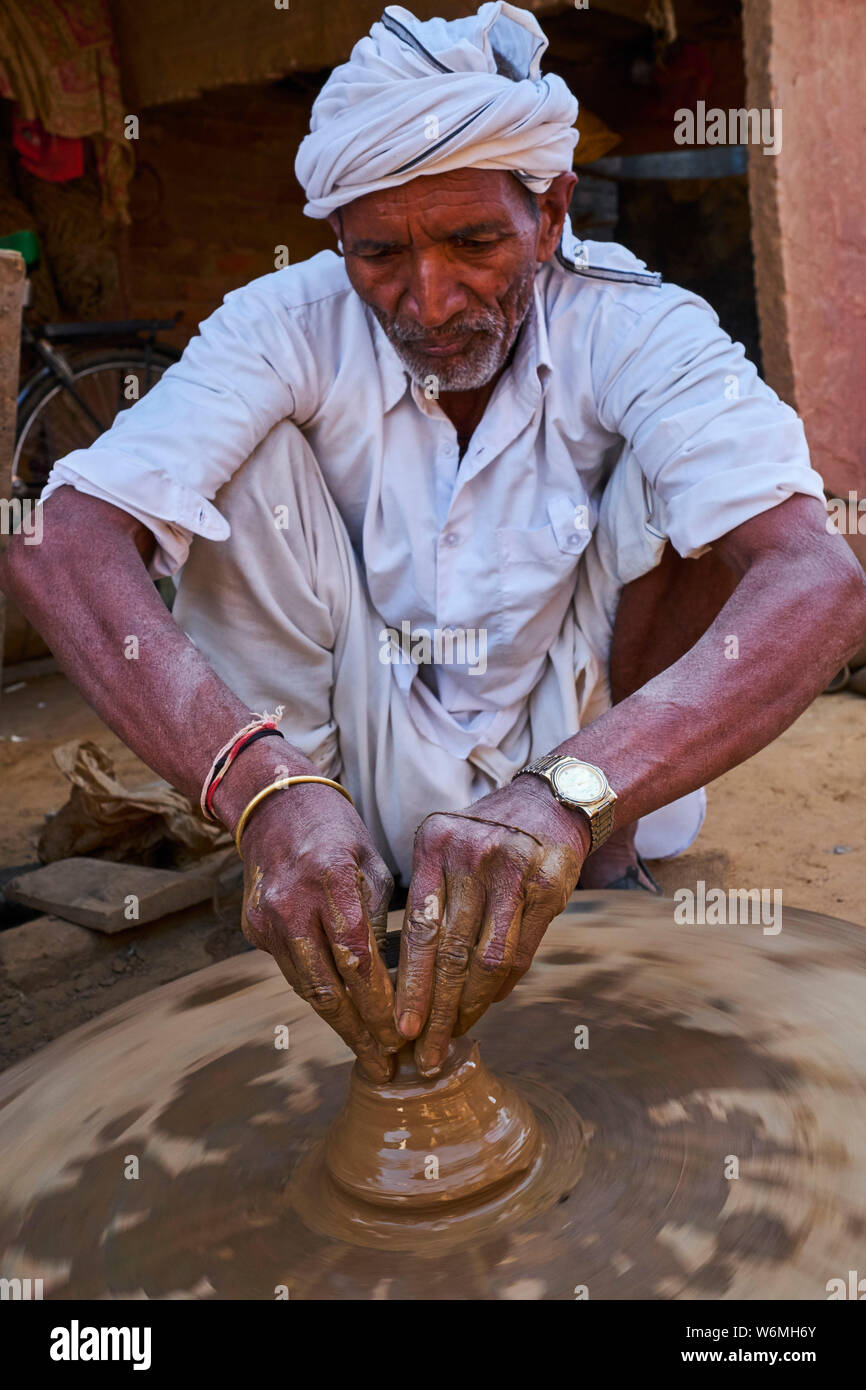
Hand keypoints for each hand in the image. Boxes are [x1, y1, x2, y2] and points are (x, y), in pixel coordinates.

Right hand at [236, 779, 402, 1080]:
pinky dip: (320, 998)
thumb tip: (404, 981)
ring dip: (340, 1026)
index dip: (379, 1004)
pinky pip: (292, 973)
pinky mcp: (254, 928)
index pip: (357, 957)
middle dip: (360, 1031)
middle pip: (328, 985)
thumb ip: (382, 919)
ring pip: (306, 988)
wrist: (275, 808)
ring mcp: (267, 918)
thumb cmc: (339, 835)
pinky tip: (345, 1020)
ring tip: (369, 1056)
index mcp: (330, 879)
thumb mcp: (372, 864)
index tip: (401, 1037)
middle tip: (386, 1065)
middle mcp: (292, 902)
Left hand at [395, 774, 590, 1075]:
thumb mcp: (447, 849)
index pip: (418, 927)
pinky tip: (486, 1007)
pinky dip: (500, 987)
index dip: (409, 984)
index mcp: (434, 844)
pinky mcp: (549, 884)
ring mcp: (513, 868)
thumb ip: (431, 900)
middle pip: (449, 949)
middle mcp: (471, 854)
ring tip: (452, 1037)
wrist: (552, 802)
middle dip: (434, 1009)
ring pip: (486, 958)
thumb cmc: (486, 838)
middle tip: (423, 1053)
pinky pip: (520, 952)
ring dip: (468, 1006)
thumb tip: (409, 983)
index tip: (398, 1028)